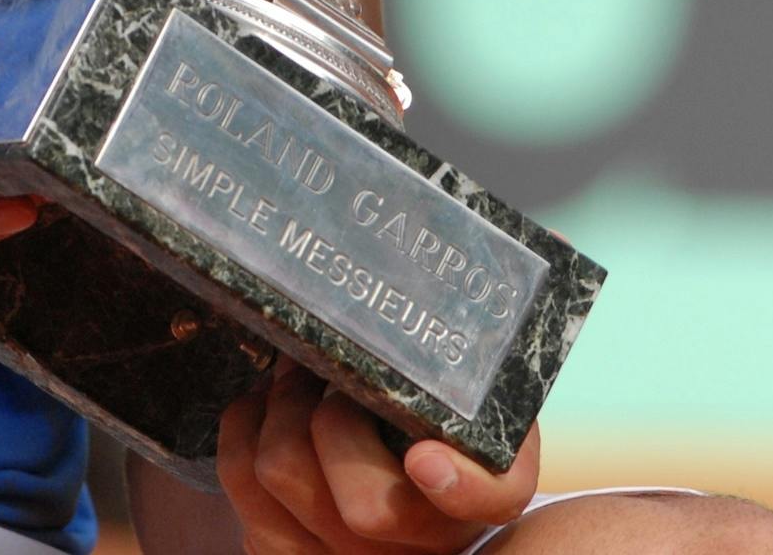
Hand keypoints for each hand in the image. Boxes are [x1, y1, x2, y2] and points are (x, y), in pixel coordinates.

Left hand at [217, 367, 540, 553]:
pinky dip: (242, 431)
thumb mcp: (477, 380)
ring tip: (293, 377)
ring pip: (285, 482)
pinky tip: (265, 408)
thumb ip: (483, 336)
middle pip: (361, 505)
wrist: (402, 465)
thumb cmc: (440, 409)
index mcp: (490, 489)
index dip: (457, 489)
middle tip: (325, 368)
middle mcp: (426, 544)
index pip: (488, 504)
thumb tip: (531, 248)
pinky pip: (240, 490)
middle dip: (325, 415)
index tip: (424, 454)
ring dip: (274, 411)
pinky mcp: (292, 553)